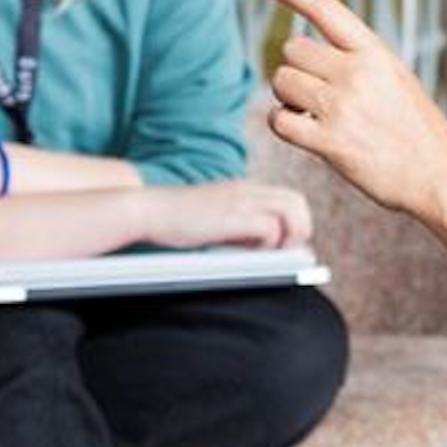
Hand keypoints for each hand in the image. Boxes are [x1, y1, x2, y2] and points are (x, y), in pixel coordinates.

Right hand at [138, 178, 316, 251]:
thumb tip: (269, 248)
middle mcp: (246, 191)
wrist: (146, 209)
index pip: (289, 198)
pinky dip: (269, 244)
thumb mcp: (215, 221)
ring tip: (276, 256)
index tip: (288, 246)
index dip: (295, 222)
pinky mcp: (231, 216)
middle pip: (297, 202)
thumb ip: (241, 229)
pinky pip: (269, 228)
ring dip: (290, 237)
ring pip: (291, 211)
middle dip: (300, 229)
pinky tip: (252, 254)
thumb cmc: (175, 222)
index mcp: (243, 190)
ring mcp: (240, 201)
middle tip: (287, 253)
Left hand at [260, 0, 446, 222]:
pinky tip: (304, 130)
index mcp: (375, 52)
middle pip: (292, 49)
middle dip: (296, 68)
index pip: (325, 8)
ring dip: (288, 97)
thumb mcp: (396, 78)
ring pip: (281, 81)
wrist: (437, 176)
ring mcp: (341, 107)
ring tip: (315, 113)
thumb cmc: (417, 130)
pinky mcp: (328, 142)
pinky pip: (278, 119)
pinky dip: (282, 123)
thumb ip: (359, 60)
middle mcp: (356, 73)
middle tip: (316, 91)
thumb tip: (311, 53)